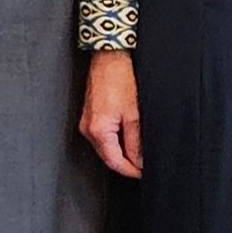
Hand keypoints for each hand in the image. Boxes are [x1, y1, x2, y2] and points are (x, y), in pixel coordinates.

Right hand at [79, 48, 142, 176]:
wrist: (109, 58)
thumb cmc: (120, 80)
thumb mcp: (134, 115)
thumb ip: (136, 142)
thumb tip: (139, 162)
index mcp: (98, 131)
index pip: (114, 163)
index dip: (131, 171)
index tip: (144, 174)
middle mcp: (88, 129)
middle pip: (108, 157)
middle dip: (127, 164)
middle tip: (145, 166)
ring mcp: (87, 123)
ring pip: (106, 148)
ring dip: (121, 153)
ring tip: (139, 153)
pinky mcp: (90, 116)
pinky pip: (103, 137)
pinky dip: (115, 141)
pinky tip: (128, 138)